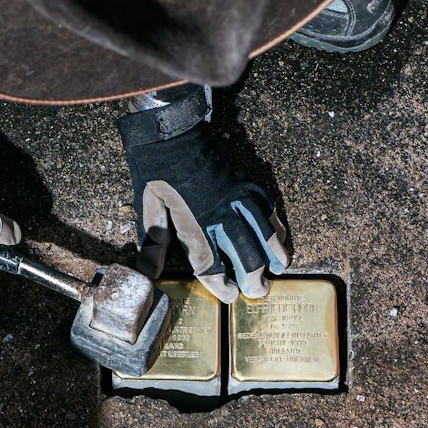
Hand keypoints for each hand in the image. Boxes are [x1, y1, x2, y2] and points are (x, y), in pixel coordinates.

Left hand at [117, 86, 288, 302]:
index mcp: (193, 222)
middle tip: (259, 291)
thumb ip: (152, 242)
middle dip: (254, 275)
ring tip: (280, 269)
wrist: (170, 133)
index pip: (210, 262)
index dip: (221, 283)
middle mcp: (220, 212)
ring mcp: (236, 196)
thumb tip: (147, 273)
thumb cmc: (156, 171)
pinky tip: (281, 237)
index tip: (229, 295)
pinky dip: (276, 224)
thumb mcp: (147, 206)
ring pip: (263, 230)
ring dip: (274, 252)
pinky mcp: (245, 182)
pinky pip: (267, 206)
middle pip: (244, 251)